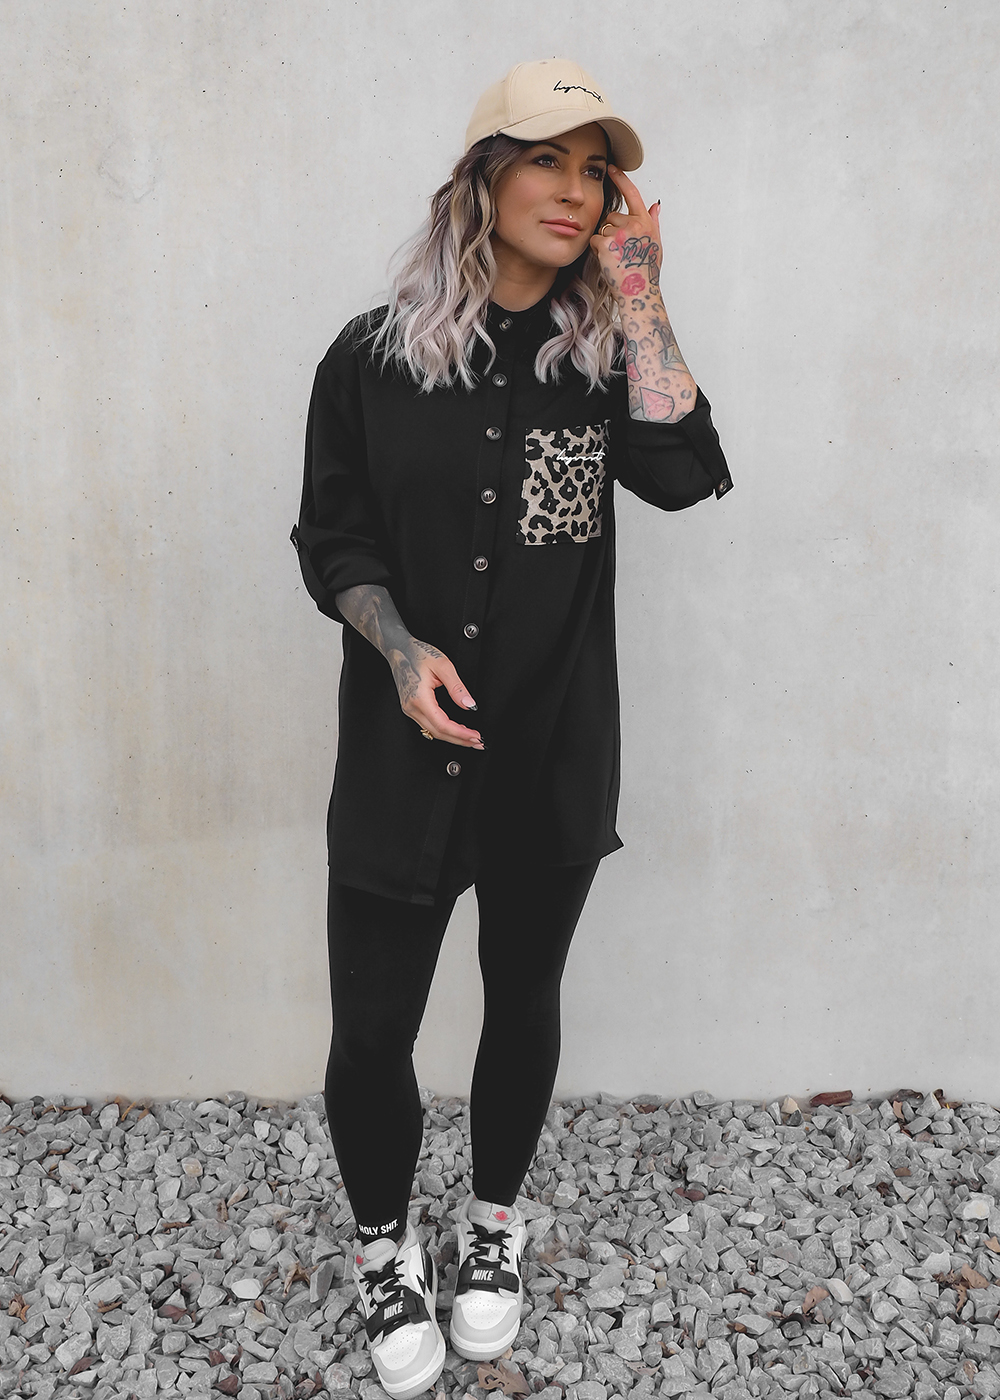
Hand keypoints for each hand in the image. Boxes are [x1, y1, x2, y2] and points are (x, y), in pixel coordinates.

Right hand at [387, 637, 485, 748]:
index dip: (461, 733)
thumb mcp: (443, 665)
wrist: (398, 648)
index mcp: (419, 698)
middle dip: (460, 740)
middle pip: (438, 733)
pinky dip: (443, 730)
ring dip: (452, 737)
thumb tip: (469, 705)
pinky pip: (428, 725)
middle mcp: (412, 707)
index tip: (475, 736)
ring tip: (469, 738)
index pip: (443, 724)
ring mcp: (409, 709)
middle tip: (478, 742)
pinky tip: (454, 730)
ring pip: (433, 731)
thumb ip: (457, 687)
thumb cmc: (418, 653)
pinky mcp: (410, 708)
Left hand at [589, 166, 662, 307]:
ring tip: (616, 258)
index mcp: (646, 223)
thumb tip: (656, 206)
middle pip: (612, 217)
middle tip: (620, 251)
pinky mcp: (607, 243)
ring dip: (605, 241)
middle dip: (612, 230)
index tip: (612, 168)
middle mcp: (634, 224)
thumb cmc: (647, 272)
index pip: (632, 194)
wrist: (639, 292)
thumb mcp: (655, 244)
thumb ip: (653, 222)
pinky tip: (609, 262)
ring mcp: (620, 233)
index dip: (621, 179)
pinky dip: (598, 251)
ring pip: (602, 229)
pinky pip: (595, 241)